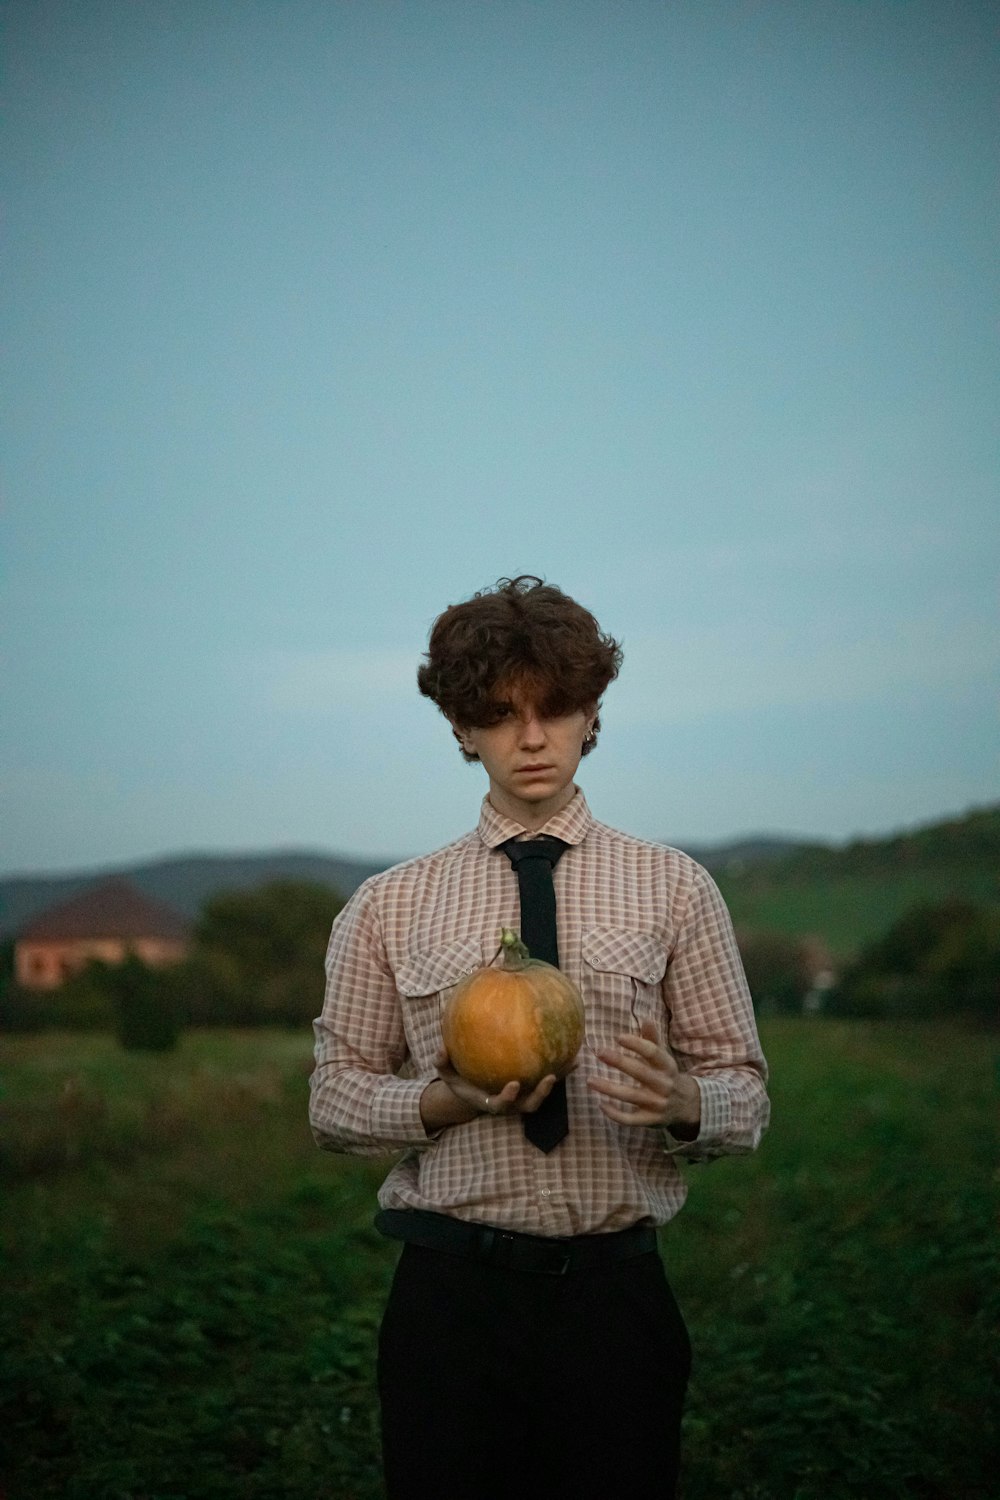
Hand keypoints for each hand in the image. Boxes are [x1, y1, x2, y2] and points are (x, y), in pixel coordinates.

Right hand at [419, 1053, 558, 1132]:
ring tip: (571, 1063)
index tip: (513, 1085)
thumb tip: (440, 1049)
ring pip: (544, 1094)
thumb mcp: (446, 1073)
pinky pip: (549, 1077)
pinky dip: (563, 1068)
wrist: (475, 1090)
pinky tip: (574, 1052)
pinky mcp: (532, 1087)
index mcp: (492, 1102)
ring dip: (558, 1082)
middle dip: (541, 1094)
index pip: (501, 1104)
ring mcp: (523, 1097)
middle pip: (530, 1105)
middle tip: (549, 1078)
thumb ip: (441, 1063)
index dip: (508, 1098)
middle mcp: (512, 1103)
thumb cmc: (460, 1080)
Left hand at [587, 1019, 700, 1134]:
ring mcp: (657, 1104)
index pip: (653, 1053)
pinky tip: (601, 1104)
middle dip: (619, 1062)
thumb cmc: (667, 1076)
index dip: (637, 1044)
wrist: (687, 1105)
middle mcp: (663, 1085)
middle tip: (599, 1052)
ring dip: (609, 1089)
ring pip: (631, 1096)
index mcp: (667, 1066)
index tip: (618, 1037)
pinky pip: (631, 1120)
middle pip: (640, 1072)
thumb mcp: (664, 1058)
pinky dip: (615, 1114)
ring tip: (590, 1080)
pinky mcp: (650, 1121)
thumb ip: (653, 1040)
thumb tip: (646, 1019)